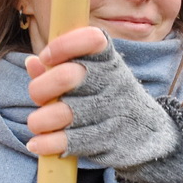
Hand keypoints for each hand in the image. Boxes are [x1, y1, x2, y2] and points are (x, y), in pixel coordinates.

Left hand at [24, 27, 108, 156]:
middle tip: (38, 97)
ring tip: (36, 124)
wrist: (150, 134)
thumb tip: (32, 62)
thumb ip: (60, 68)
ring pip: (64, 112)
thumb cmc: (111, 98)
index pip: (90, 39)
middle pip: (67, 76)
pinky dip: (47, 143)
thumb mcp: (94, 77)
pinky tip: (37, 144)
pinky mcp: (107, 139)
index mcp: (108, 60)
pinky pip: (69, 141)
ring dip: (40, 120)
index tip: (46, 57)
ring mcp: (111, 112)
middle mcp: (112, 82)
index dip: (63, 46)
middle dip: (40, 88)